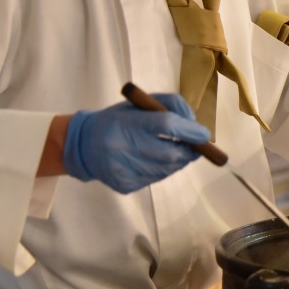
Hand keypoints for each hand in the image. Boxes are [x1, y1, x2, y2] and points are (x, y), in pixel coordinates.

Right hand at [63, 93, 209, 193]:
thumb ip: (170, 106)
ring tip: (174, 151)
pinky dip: (163, 170)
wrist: (84, 145)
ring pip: (166, 170)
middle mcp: (122, 147)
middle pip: (170, 153)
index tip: (204, 134)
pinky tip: (154, 161)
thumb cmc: (118, 120)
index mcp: (127, 121)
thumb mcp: (140, 104)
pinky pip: (155, 179)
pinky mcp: (125, 185)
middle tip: (195, 146)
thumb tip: (195, 125)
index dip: (189, 131)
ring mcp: (123, 169)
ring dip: (177, 161)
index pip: (165, 125)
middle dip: (189, 151)